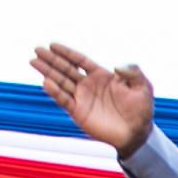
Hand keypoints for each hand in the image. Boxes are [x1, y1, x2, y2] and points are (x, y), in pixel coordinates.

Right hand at [30, 45, 157, 155]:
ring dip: (47, 72)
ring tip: (34, 61)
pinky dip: (55, 92)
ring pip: (61, 82)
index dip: (67, 53)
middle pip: (66, 68)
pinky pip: (64, 99)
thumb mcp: (143, 87)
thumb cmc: (141, 109)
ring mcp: (82, 98)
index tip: (53, 45)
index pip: (80, 61)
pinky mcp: (78, 112)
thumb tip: (116, 66)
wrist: (137, 133)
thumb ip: (133, 73)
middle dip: (52, 59)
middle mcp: (88, 85)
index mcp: (102, 76)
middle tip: (37, 49)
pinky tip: (47, 82)